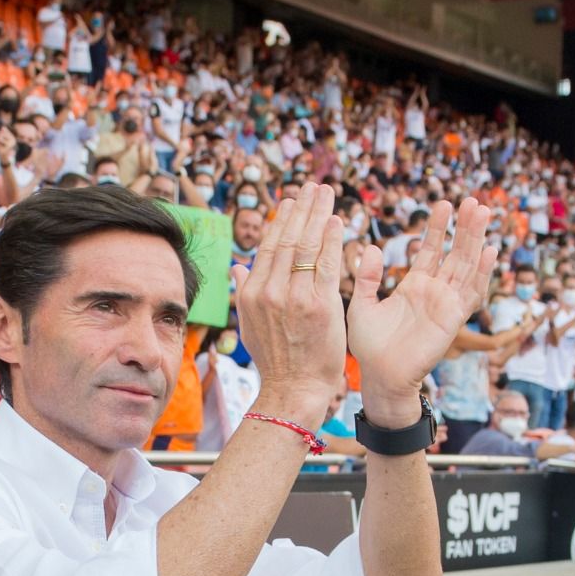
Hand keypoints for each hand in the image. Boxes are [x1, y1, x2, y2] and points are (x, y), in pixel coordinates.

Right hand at [231, 183, 344, 426]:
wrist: (293, 388)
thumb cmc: (275, 359)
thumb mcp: (250, 324)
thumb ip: (244, 292)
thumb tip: (237, 267)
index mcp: (253, 293)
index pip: (269, 247)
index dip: (282, 220)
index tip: (292, 200)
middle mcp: (270, 291)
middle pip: (288, 240)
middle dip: (303, 209)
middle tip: (314, 187)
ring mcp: (295, 297)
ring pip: (307, 247)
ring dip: (319, 216)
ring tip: (327, 195)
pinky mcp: (319, 306)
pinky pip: (327, 266)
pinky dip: (332, 241)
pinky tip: (337, 222)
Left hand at [348, 198, 497, 426]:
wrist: (380, 376)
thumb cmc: (370, 346)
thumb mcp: (362, 304)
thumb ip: (367, 277)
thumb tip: (373, 247)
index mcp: (414, 286)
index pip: (431, 250)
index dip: (438, 228)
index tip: (443, 204)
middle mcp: (434, 292)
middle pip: (454, 253)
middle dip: (463, 227)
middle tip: (473, 200)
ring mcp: (446, 304)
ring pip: (466, 266)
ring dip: (475, 240)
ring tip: (483, 213)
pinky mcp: (453, 318)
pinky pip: (471, 293)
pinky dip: (482, 272)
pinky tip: (490, 251)